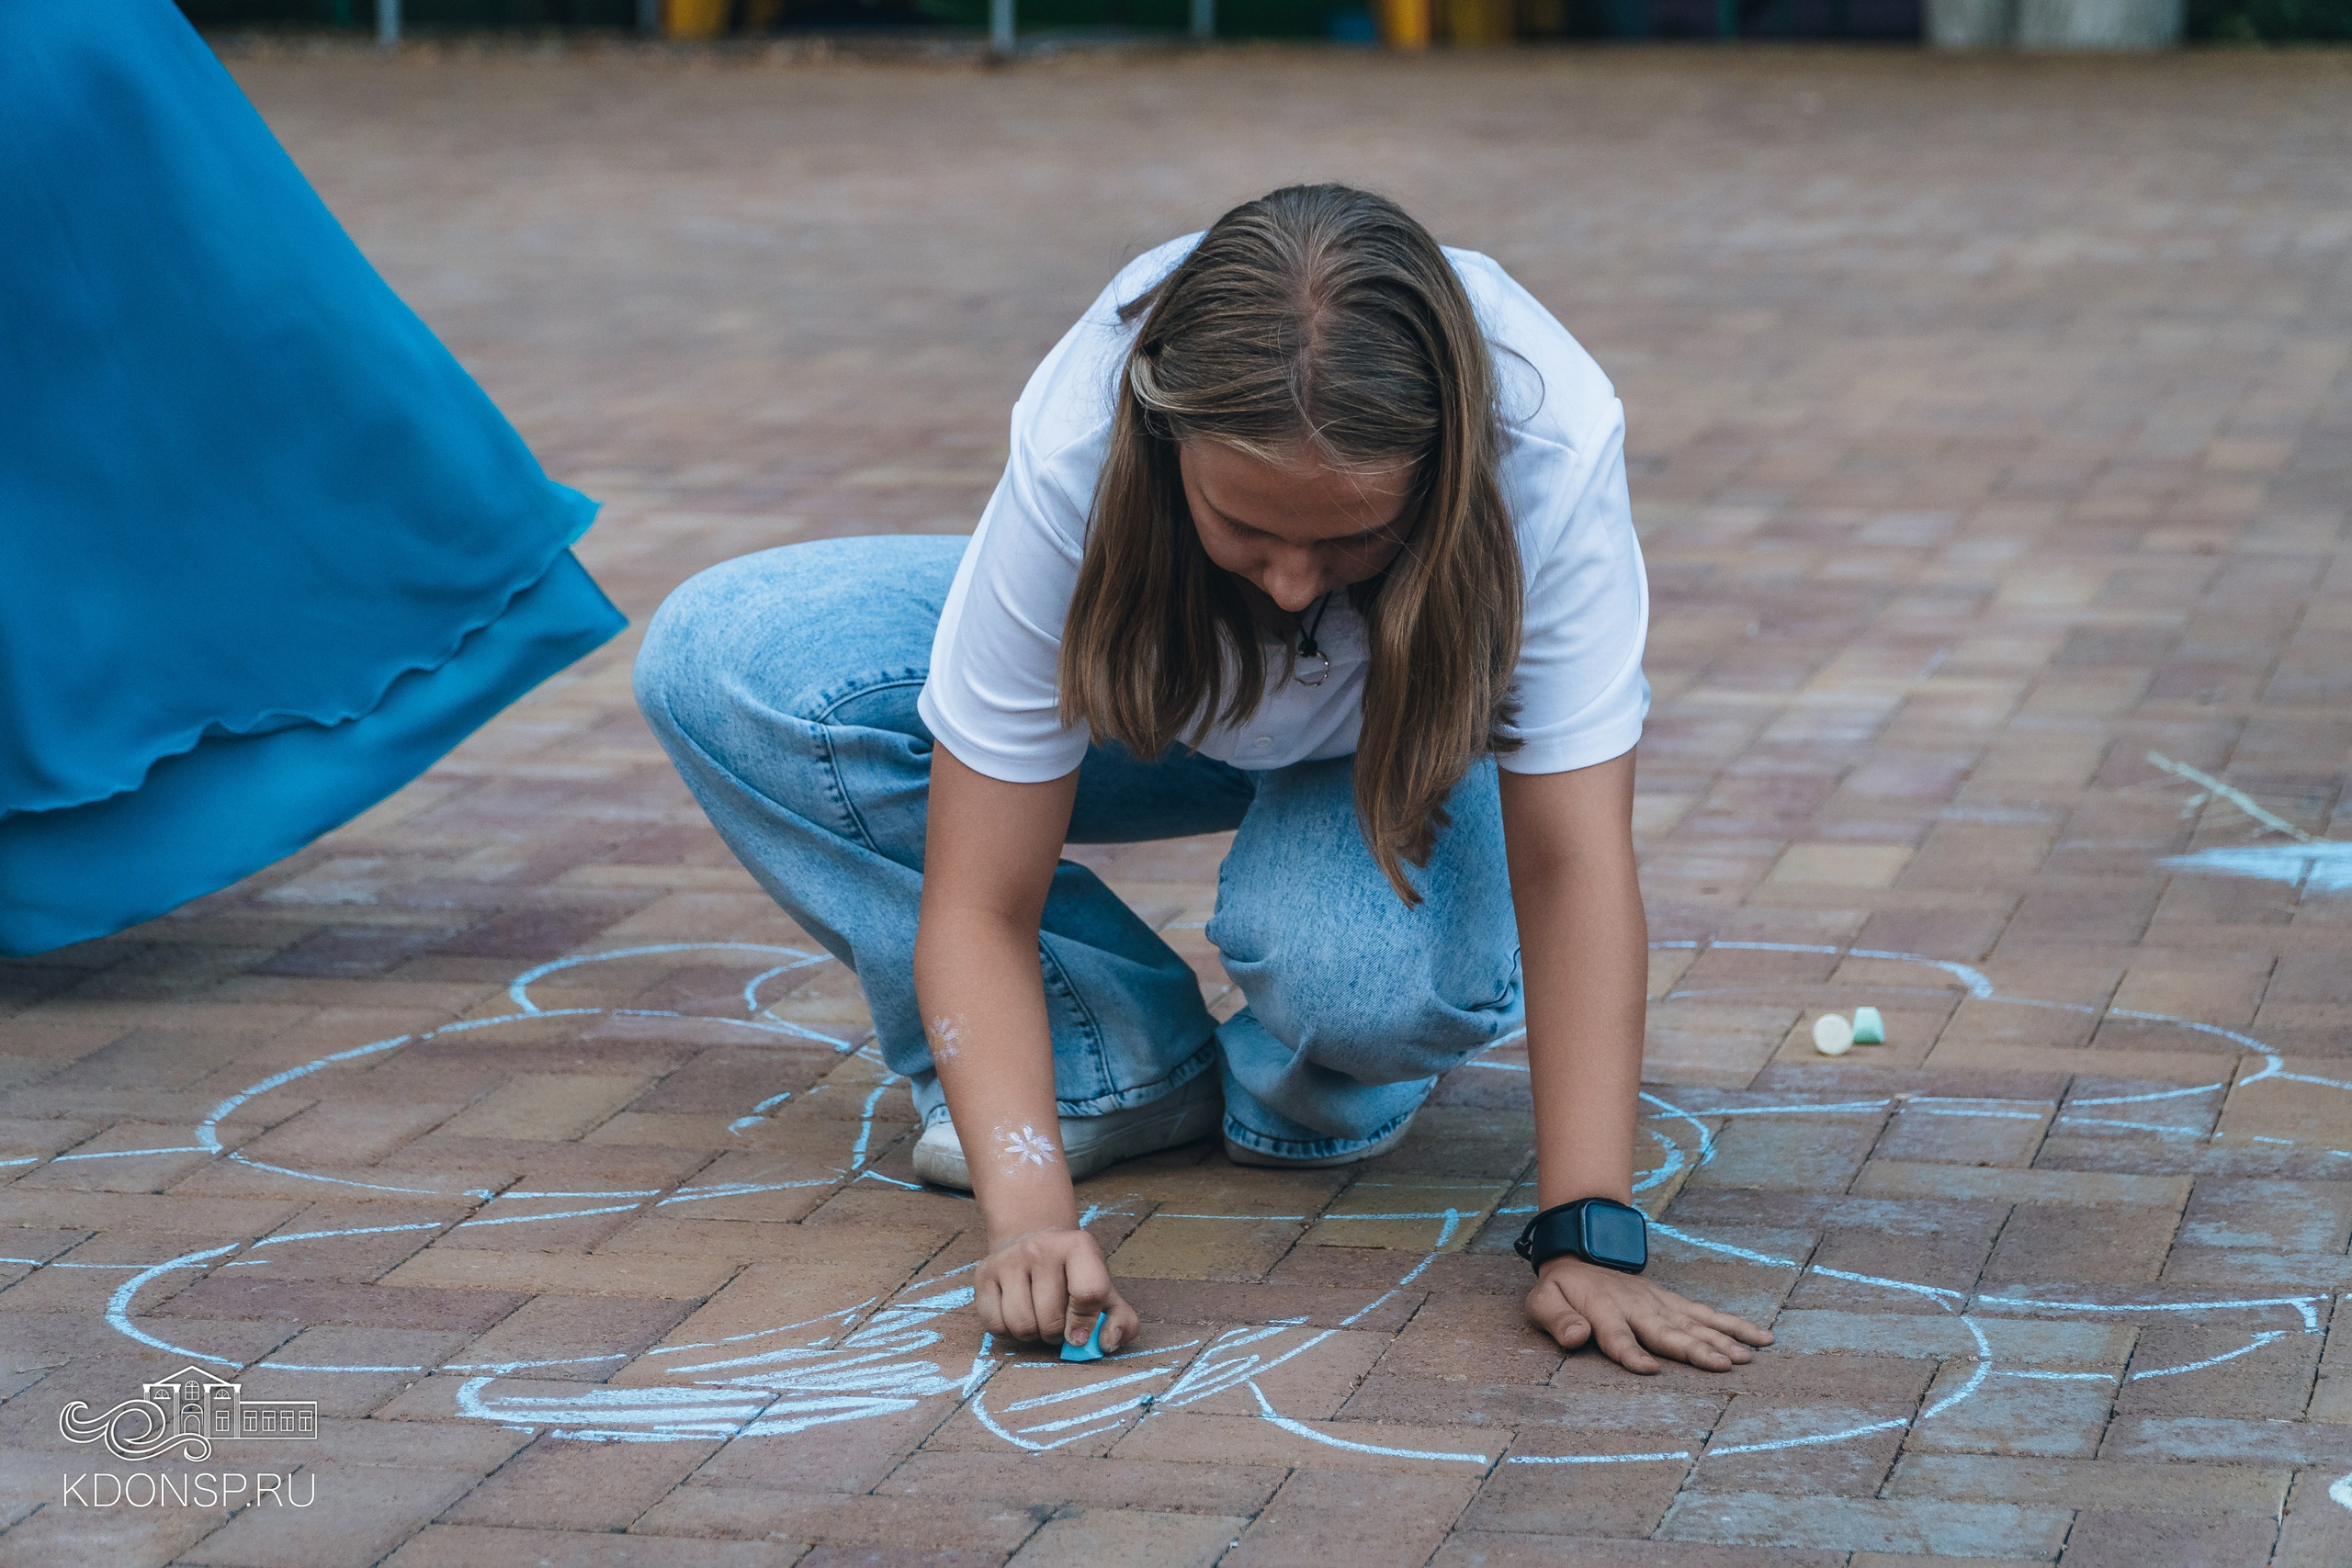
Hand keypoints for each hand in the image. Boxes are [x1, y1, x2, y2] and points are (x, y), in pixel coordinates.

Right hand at [975, 1226, 1137, 1351]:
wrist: (1034, 1241)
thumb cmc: (1076, 1276)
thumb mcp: (1107, 1291)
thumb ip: (1122, 1320)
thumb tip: (1107, 1343)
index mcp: (1079, 1246)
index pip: (1089, 1292)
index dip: (1086, 1323)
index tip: (1080, 1335)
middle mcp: (1042, 1246)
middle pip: (1051, 1319)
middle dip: (1057, 1334)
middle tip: (1058, 1323)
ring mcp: (1009, 1259)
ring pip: (1021, 1325)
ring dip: (1033, 1335)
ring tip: (1039, 1319)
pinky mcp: (983, 1274)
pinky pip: (995, 1325)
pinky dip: (1008, 1332)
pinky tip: (1018, 1314)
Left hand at [1525, 1257, 1772, 1373]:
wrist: (1580, 1254)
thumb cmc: (1561, 1290)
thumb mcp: (1542, 1302)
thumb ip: (1557, 1319)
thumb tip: (1574, 1335)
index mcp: (1604, 1312)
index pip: (1618, 1337)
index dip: (1631, 1353)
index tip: (1650, 1369)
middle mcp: (1638, 1307)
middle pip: (1667, 1332)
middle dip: (1695, 1349)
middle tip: (1724, 1365)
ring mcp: (1661, 1303)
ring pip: (1695, 1323)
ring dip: (1722, 1340)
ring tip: (1747, 1357)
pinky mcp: (1675, 1302)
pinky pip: (1708, 1314)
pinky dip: (1734, 1325)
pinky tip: (1760, 1337)